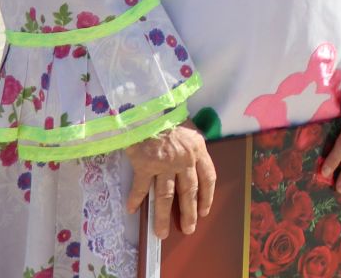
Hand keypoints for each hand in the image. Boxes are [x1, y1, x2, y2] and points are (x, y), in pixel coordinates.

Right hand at [124, 122, 215, 238]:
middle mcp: (184, 159)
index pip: (207, 178)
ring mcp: (164, 164)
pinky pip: (141, 187)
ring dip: (163, 217)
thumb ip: (193, 145)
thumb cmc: (169, 115)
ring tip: (161, 232)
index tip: (204, 211)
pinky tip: (132, 210)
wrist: (148, 108)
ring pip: (165, 196)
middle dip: (189, 213)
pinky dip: (136, 199)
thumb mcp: (190, 128)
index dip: (206, 196)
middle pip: (189, 191)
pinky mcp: (145, 165)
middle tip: (188, 229)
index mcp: (198, 150)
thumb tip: (195, 159)